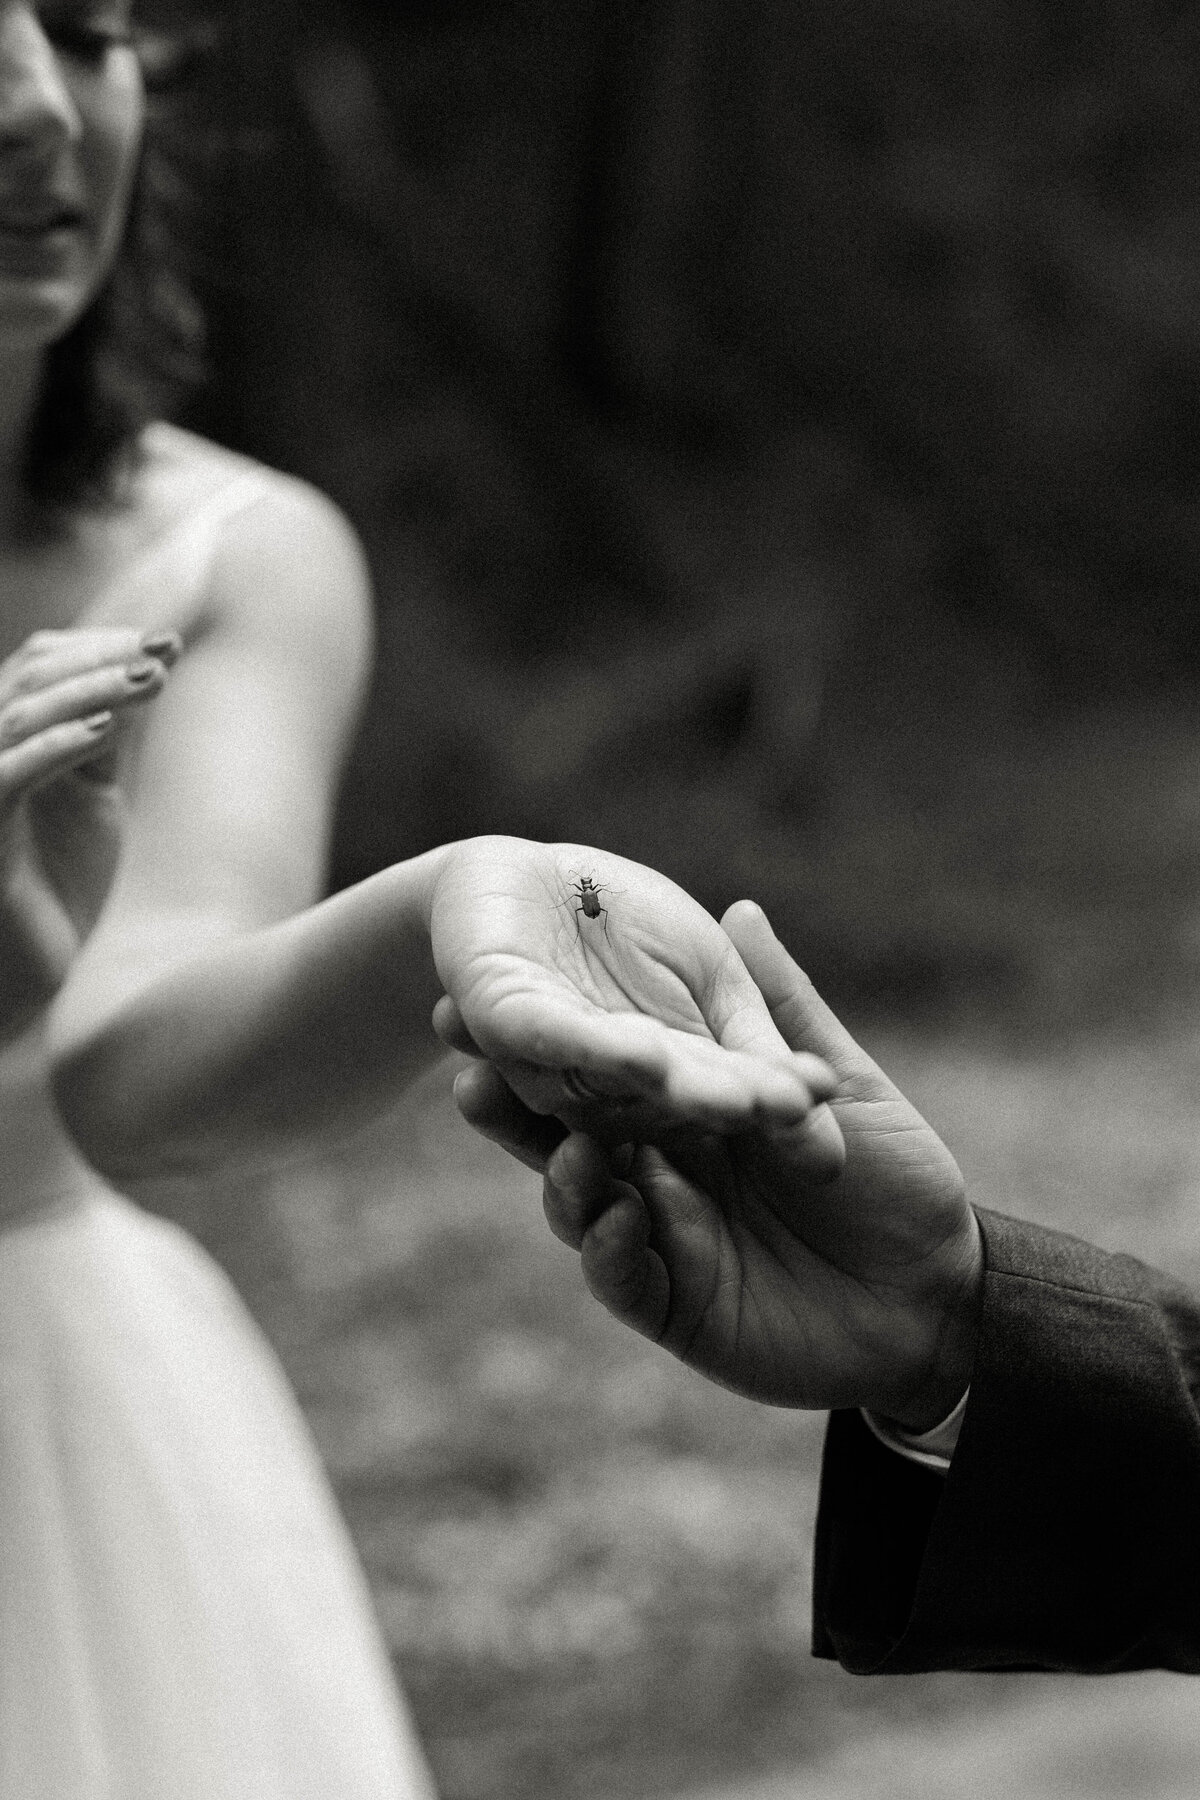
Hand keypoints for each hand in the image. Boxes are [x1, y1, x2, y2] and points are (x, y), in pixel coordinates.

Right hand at [0, 626, 179, 1030]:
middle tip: (169, 651)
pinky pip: (6, 776)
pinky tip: (105, 732)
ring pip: (18, 716)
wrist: (44, 984)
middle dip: (102, 658)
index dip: (100, 645)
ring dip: (90, 691)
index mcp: (3, 743)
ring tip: (153, 680)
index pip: (36, 665)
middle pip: (26, 678)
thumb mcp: (90, 799)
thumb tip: (143, 666)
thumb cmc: (64, 897)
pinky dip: (53, 745)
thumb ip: (98, 737)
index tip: (170, 642)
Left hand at [427, 837, 843, 1162]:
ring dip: (675, 1097)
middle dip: (729, 1117)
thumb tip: (820, 1092)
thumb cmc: (628, 927)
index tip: (835, 1145)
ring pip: (616, 1093)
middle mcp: (606, 1094)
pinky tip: (647, 1052)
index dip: (772, 1125)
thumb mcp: (714, 984)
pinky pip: (550, 1041)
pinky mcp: (502, 1019)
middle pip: (676, 1115)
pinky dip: (597, 1050)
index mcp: (665, 1089)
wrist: (519, 878)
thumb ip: (756, 1041)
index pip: (726, 1110)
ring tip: (733, 1103)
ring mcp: (549, 1063)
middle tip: (795, 1125)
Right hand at [447, 899, 981, 1429]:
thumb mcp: (847, 1084)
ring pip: (584, 1205)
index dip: (554, 1040)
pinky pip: (624, 1278)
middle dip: (517, 1108)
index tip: (488, 996)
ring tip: (559, 1148)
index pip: (609, 1074)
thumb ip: (781, 1007)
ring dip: (560, 1177)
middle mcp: (663, 1172)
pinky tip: (614, 1220)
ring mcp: (663, 1240)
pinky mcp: (674, 1305)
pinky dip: (611, 1251)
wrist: (942, 1302)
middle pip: (571, 1134)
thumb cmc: (904, 1182)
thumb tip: (738, 910)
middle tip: (466, 1068)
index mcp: (692, 1117)